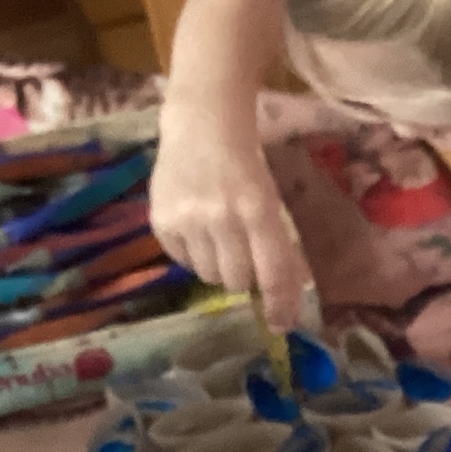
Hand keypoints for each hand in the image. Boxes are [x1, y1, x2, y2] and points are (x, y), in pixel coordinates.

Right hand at [150, 101, 309, 330]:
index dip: (279, 305)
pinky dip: (192, 254)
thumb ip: (278, 245)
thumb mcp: (271, 201)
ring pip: (208, 276)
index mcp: (258, 210)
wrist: (201, 127)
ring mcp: (188, 219)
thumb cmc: (246, 166)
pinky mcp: (161, 220)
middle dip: (244, 277)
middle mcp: (222, 217)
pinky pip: (181, 261)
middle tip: (242, 255)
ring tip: (217, 238)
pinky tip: (195, 227)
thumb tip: (290, 292)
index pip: (272, 273)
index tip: (280, 324)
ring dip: (217, 266)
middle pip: (237, 281)